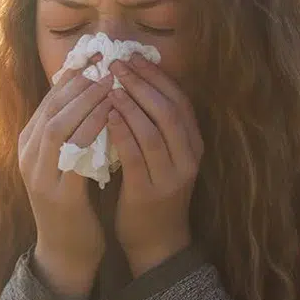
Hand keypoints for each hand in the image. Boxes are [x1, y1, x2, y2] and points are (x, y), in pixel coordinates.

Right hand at [18, 53, 115, 299]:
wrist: (65, 251)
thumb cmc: (71, 202)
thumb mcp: (65, 161)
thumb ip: (71, 131)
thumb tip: (91, 92)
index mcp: (29, 145)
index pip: (48, 100)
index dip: (72, 76)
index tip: (96, 55)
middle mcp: (28, 156)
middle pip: (51, 108)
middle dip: (79, 82)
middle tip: (106, 62)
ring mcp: (40, 175)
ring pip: (58, 126)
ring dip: (85, 102)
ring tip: (111, 83)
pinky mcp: (58, 194)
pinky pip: (74, 154)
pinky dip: (93, 131)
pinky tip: (113, 117)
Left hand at [106, 54, 204, 275]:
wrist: (156, 242)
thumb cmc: (153, 192)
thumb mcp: (163, 156)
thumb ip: (154, 125)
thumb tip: (132, 83)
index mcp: (193, 145)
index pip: (180, 100)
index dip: (157, 76)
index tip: (134, 57)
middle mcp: (188, 158)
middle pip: (168, 110)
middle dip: (142, 83)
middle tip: (117, 64)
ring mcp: (172, 176)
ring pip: (154, 130)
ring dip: (131, 103)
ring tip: (110, 84)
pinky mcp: (150, 192)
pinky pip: (136, 155)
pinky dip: (122, 132)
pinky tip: (106, 116)